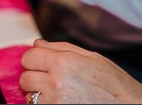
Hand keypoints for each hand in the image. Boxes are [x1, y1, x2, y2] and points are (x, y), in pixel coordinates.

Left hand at [20, 39, 141, 103]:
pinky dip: (46, 104)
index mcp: (63, 63)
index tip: (42, 63)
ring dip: (39, 94)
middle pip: (26, 77)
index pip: (28, 57)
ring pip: (30, 96)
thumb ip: (60, 48)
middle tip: (51, 79)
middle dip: (35, 77)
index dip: (35, 59)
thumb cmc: (115, 84)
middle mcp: (56, 83)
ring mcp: (56, 103)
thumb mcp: (91, 57)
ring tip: (59, 93)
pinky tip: (62, 101)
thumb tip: (37, 43)